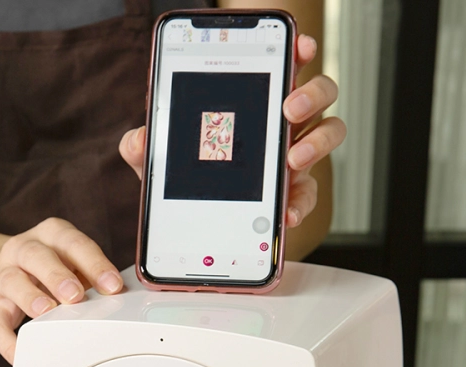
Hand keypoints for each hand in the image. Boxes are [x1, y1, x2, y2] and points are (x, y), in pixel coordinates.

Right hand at [0, 218, 123, 363]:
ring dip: (30, 296)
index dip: (93, 263)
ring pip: (12, 280)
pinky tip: (20, 352)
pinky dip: (7, 340)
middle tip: (75, 295)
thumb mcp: (72, 263)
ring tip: (46, 312)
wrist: (5, 274)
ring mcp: (2, 275)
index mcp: (51, 236)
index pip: (73, 243)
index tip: (111, 285)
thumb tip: (119, 297)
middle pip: (36, 255)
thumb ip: (92, 276)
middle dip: (57, 275)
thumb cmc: (49, 270)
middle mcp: (23, 249)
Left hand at [118, 34, 345, 230]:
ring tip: (292, 158)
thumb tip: (137, 140)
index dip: (298, 52)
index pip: (282, 67)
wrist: (191, 221)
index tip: (300, 46)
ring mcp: (291, 157)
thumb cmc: (184, 176)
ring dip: (317, 142)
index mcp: (253, 103)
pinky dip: (300, 203)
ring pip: (328, 134)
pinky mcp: (292, 193)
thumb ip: (143, 144)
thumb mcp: (159, 156)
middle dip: (311, 94)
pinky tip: (285, 213)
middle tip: (289, 107)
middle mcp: (280, 125)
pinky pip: (309, 193)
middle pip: (318, 94)